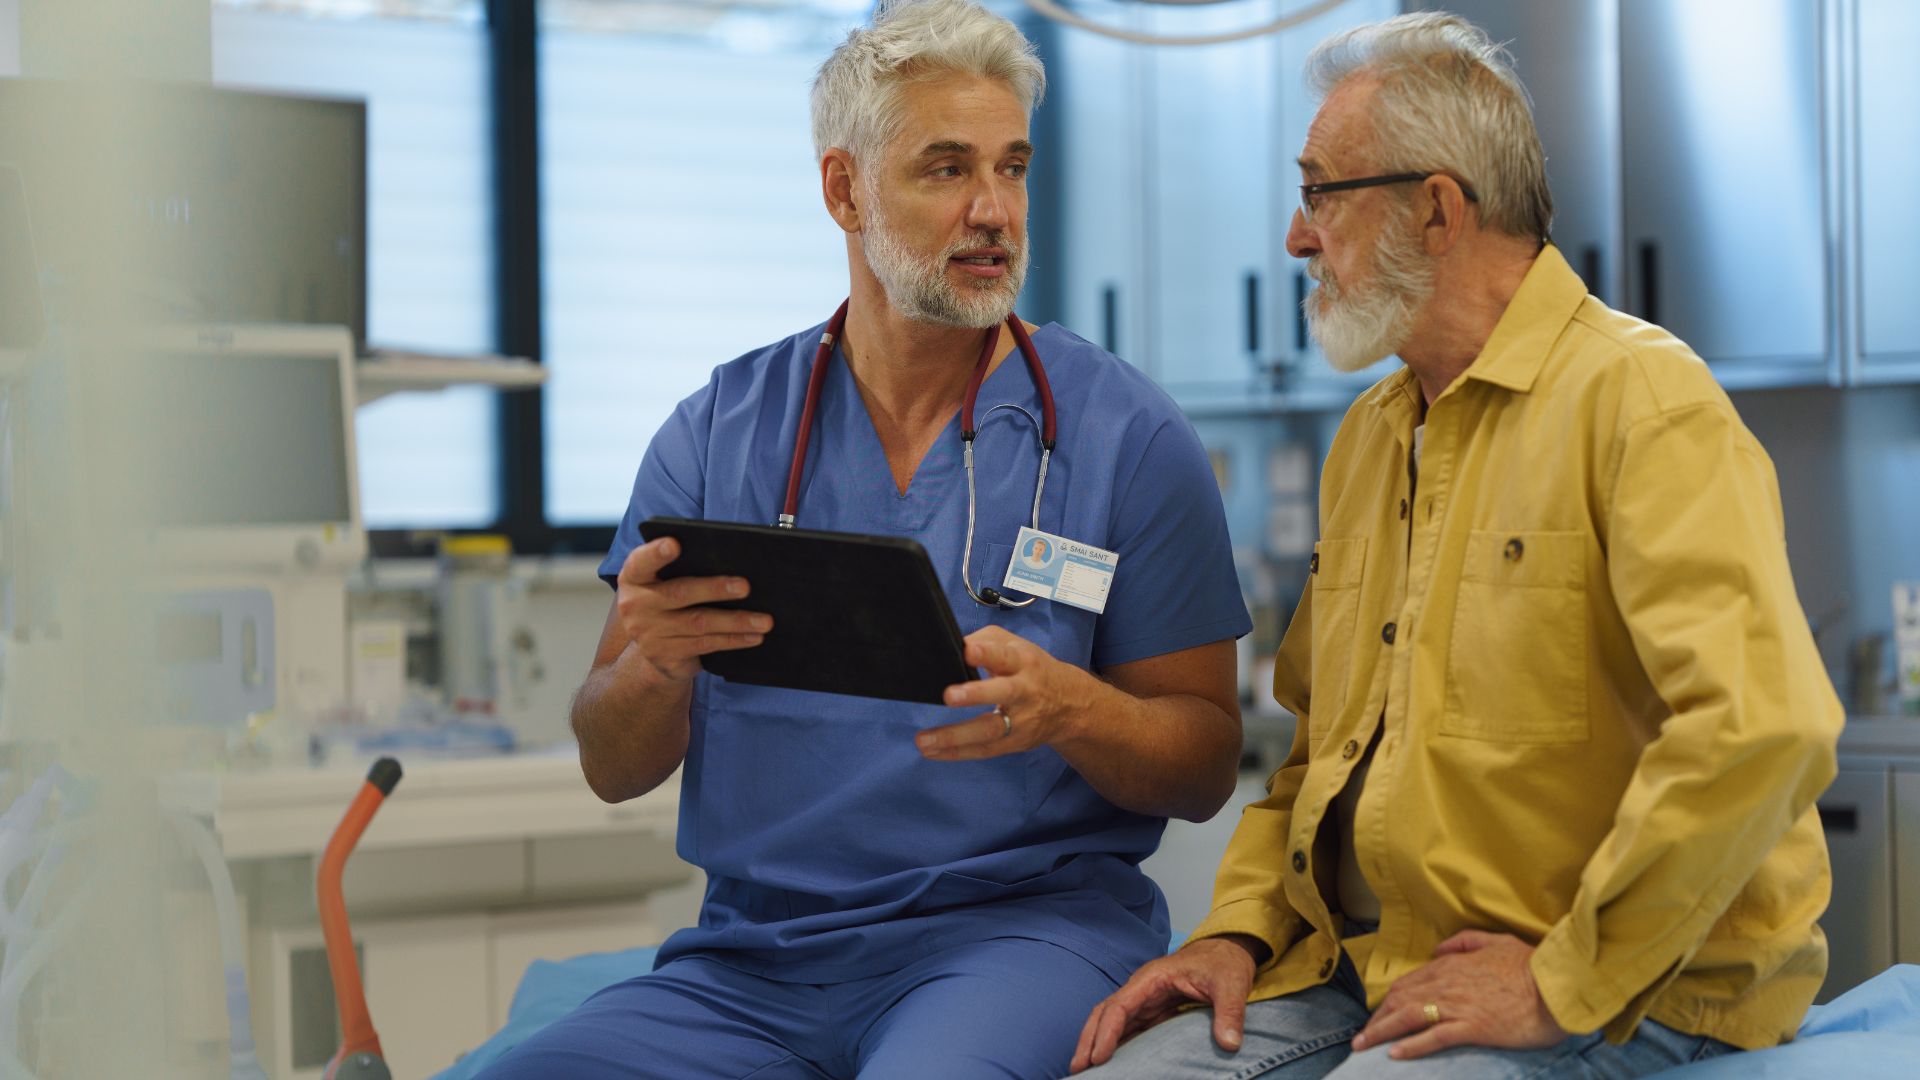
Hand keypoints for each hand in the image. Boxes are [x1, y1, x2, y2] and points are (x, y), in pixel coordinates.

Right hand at [614, 537, 771, 683]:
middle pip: (679, 593)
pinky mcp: (667, 655)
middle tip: (745, 586)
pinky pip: (706, 645)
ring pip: (699, 623)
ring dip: (736, 621)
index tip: (675, 543)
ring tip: (764, 620)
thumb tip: (731, 559)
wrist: (652, 653)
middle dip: (715, 589)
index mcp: (634, 578)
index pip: (641, 562)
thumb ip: (683, 569)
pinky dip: (733, 640)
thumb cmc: (667, 604)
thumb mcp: (663, 583)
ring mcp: (649, 634)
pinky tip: (754, 636)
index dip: (656, 552)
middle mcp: (635, 605)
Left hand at [917, 625, 1100, 760]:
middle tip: (949, 695)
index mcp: (1023, 662)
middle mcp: (1025, 691)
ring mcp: (1021, 721)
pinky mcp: (1014, 742)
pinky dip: (957, 753)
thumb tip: (952, 647)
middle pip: (1003, 693)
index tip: (967, 651)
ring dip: (955, 737)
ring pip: (989, 730)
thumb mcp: (1015, 645)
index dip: (986, 653)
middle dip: (976, 694)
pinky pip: (984, 750)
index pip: (1005, 655)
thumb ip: (985, 641)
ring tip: (924, 740)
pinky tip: (932, 752)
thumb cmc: (1031, 668)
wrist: (1069, 704)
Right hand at [1070, 936, 1263, 1071]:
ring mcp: (1145, 1000)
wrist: (1226, 952)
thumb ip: (1230, 1013)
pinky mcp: (1152, 1011)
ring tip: (1084, 1069)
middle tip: (1077, 1068)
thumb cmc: (1224, 964)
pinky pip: (1127, 1029)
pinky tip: (1110, 1063)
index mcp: (1152, 978)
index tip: (1098, 1057)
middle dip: (1088, 1039)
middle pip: (1104, 1013)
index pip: (1120, 1005)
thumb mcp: (1231, 985)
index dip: (1106, 1032)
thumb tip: (1229, 1044)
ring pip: (1111, 1022)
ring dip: (1095, 1043)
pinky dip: (1113, 1044)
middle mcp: (1142, 989)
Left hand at [1351, 930, 1567, 1059]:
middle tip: (1363, 1036)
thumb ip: (1464, 942)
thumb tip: (1438, 951)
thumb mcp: (1496, 942)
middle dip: (1377, 1019)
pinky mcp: (1472, 1027)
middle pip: (1400, 1000)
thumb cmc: (1531, 965)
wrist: (1556, 984)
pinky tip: (1395, 1054)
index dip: (1389, 999)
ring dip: (1381, 1032)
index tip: (1379, 1013)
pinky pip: (1434, 1037)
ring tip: (1363, 1047)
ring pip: (1408, 1017)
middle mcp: (1447, 983)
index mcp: (1452, 965)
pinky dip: (1411, 1046)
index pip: (1409, 982)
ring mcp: (1457, 1005)